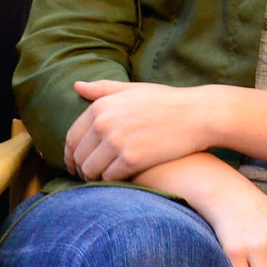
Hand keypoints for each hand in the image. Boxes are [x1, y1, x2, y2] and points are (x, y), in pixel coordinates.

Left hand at [66, 79, 219, 181]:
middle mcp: (105, 124)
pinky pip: (110, 177)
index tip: (74, 163)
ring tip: (101, 180)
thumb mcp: (132, 89)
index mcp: (101, 107)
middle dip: (80, 169)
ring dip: (94, 178)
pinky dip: (111, 181)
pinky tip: (119, 180)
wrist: (196, 115)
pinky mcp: (133, 159)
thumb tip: (77, 85)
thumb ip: (102, 89)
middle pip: (79, 156)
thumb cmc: (165, 101)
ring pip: (91, 170)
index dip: (70, 154)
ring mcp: (118, 142)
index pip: (72, 137)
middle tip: (87, 176)